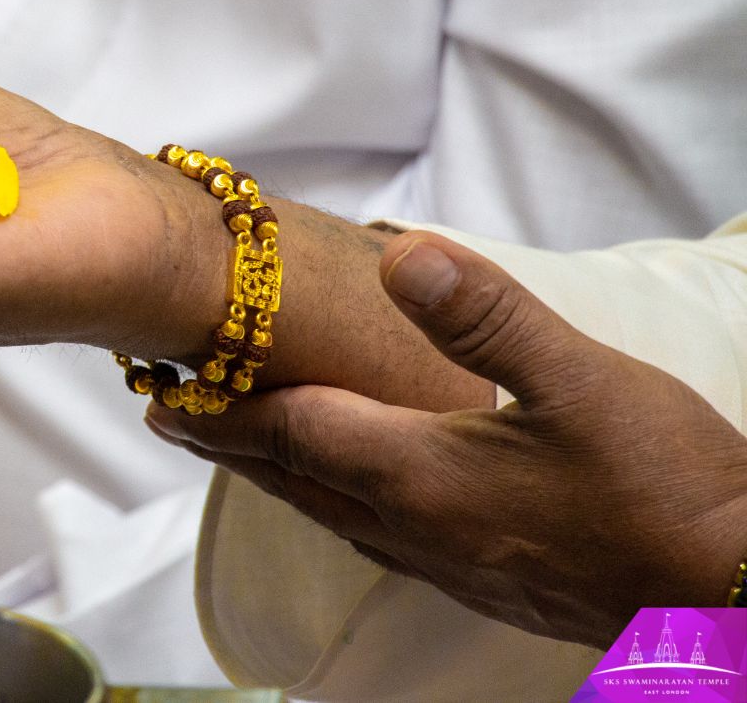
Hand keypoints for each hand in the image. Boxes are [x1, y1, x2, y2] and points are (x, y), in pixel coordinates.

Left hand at [149, 231, 746, 647]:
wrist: (733, 596)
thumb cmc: (668, 487)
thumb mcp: (582, 379)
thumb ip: (486, 315)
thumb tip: (402, 253)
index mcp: (421, 474)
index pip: (289, 433)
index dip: (220, 409)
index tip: (161, 392)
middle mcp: (415, 528)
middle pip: (292, 479)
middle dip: (226, 445)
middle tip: (171, 416)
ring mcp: (447, 565)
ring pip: (328, 513)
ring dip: (276, 474)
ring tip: (242, 446)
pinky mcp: (481, 584)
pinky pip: (374, 538)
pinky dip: (333, 502)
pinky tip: (349, 493)